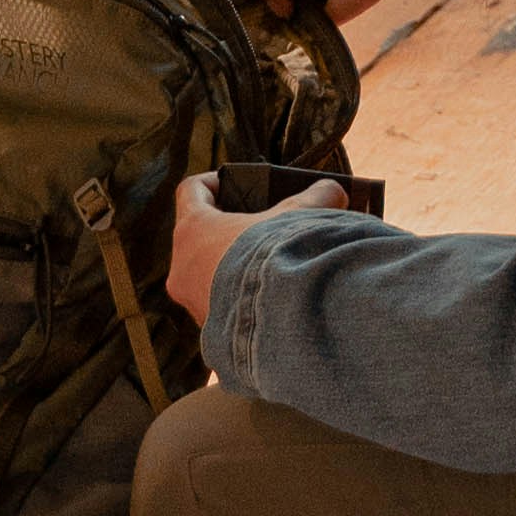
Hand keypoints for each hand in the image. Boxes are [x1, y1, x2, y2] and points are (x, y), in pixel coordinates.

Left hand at [169, 167, 347, 333]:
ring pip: (206, 277)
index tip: (231, 184)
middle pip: (198, 237)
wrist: (278, 321)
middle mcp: (182, 267)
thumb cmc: (276, 258)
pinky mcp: (208, 333)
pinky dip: (241, 304)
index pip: (190, 191)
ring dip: (233, 270)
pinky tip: (270, 302)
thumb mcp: (298, 216)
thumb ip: (315, 197)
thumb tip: (333, 190)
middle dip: (227, 232)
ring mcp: (192, 303)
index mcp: (193, 228)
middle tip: (256, 229)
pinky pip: (221, 310)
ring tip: (268, 270)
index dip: (211, 183)